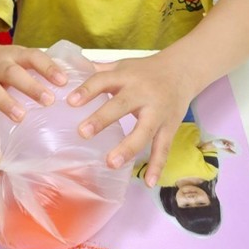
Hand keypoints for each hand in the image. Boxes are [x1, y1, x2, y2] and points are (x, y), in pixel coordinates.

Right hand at [0, 38, 66, 125]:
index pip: (34, 57)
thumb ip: (45, 67)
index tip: (63, 81)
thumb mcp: (23, 58)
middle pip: (13, 73)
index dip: (48, 68)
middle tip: (48, 101)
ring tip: (20, 116)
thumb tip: (84, 73)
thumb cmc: (6, 63)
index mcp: (15, 55)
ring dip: (6, 103)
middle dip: (30, 86)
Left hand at [67, 54, 194, 186]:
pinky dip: (157, 166)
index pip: (103, 80)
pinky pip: (163, 148)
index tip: (70, 102)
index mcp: (126, 76)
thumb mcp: (122, 65)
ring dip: (128, 148)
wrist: (183, 70)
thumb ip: (97, 71)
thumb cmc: (145, 70)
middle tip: (82, 133)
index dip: (87, 90)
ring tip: (111, 163)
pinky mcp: (170, 127)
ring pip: (144, 131)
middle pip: (122, 105)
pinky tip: (148, 182)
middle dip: (103, 118)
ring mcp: (158, 112)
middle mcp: (142, 93)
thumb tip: (65, 75)